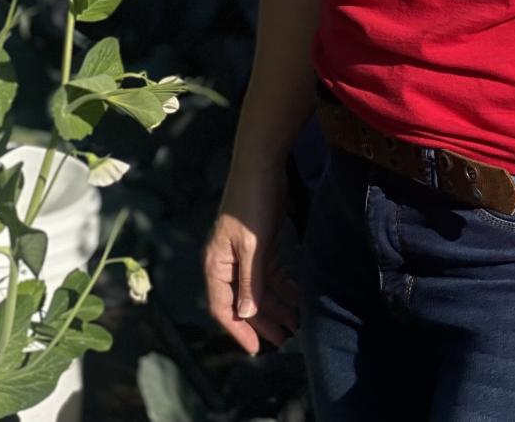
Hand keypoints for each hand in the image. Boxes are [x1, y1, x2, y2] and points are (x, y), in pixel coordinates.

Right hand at [204, 170, 297, 353]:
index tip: (255, 348)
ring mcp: (244, 253)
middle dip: (262, 321)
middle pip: (242, 300)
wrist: (262, 165)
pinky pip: (269, 273)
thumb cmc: (252, 205)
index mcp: (217, 263)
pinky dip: (282, 286)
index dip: (237, 329)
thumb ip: (250, 282)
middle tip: (284, 339)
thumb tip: (245, 315)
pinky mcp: (260, 244)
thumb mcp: (252, 247)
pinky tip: (298, 297)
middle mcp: (227, 262)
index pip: (222, 306)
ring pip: (258, 289)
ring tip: (295, 324)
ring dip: (275, 306)